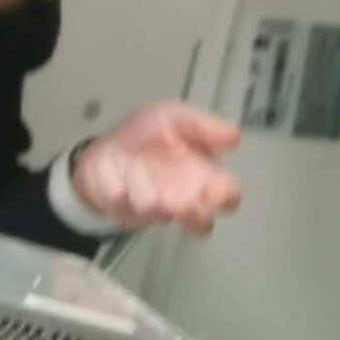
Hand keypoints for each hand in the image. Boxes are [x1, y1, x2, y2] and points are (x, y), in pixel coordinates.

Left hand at [72, 102, 244, 236]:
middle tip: (183, 198)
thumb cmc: (146, 136)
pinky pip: (125, 207)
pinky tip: (118, 175)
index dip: (226, 196)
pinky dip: (121, 188)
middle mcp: (182, 198)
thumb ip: (203, 125)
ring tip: (141, 173)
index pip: (227, 195)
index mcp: (201, 175)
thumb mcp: (175, 117)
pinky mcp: (123, 210)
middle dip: (194, 213)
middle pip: (201, 221)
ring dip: (152, 195)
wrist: (104, 148)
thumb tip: (235, 135)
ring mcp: (153, 209)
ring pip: (161, 216)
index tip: (215, 186)